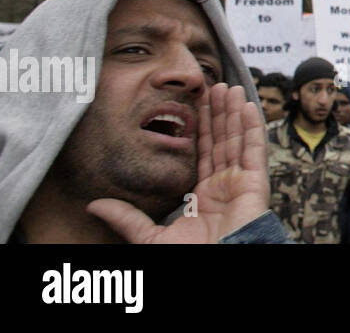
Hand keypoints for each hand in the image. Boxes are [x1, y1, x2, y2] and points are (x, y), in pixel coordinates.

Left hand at [87, 84, 270, 243]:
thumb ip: (127, 218)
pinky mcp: (256, 183)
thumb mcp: (150, 237)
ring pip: (237, 139)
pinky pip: (255, 150)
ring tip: (229, 87)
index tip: (197, 103)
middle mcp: (224, 185)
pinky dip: (253, 128)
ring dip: (234, 112)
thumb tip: (93, 205)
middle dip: (218, 113)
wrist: (215, 265)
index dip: (201, 128)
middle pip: (221, 140)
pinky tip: (248, 106)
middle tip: (214, 85)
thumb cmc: (189, 258)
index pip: (203, 152)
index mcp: (203, 196)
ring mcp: (241, 182)